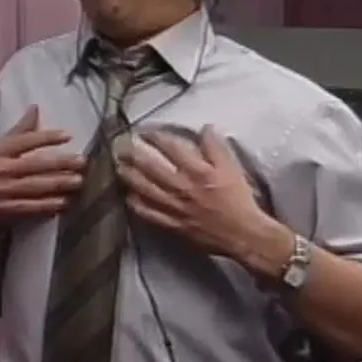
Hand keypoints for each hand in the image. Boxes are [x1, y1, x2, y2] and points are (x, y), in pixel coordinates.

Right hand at [0, 105, 86, 227]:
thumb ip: (19, 132)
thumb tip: (35, 108)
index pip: (23, 141)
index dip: (45, 138)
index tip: (68, 135)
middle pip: (34, 165)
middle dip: (60, 164)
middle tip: (82, 161)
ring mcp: (1, 193)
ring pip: (35, 187)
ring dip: (59, 185)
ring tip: (78, 181)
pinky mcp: (5, 212)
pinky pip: (31, 208)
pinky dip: (48, 205)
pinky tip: (64, 202)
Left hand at [115, 125, 276, 258]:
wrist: (242, 233)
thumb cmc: (238, 199)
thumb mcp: (231, 168)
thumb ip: (216, 147)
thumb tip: (205, 127)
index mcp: (197, 171)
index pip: (171, 148)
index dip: (155, 136)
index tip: (145, 131)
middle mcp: (181, 187)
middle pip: (151, 167)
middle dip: (133, 155)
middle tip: (120, 146)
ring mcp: (174, 207)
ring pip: (145, 189)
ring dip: (129, 177)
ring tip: (118, 167)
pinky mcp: (172, 224)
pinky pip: (149, 214)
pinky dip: (136, 205)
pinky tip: (128, 197)